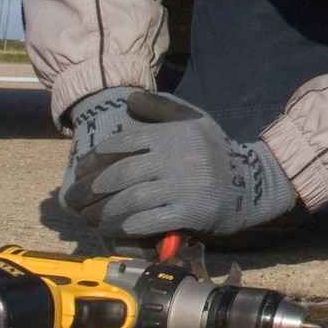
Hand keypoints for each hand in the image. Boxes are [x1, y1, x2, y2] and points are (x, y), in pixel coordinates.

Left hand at [64, 91, 295, 237]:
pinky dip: (126, 226)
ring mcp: (186, 187)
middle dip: (92, 189)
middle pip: (122, 174)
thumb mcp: (195, 120)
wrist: (252, 183)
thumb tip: (130, 99)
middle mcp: (179, 158)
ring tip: (89, 218)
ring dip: (104, 211)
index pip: (125, 143)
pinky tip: (112, 229)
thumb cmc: (215, 151)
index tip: (80, 171)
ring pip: (131, 200)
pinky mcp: (192, 212)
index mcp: (176, 134)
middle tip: (75, 200)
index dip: (96, 158)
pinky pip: (149, 221)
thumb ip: (163, 107)